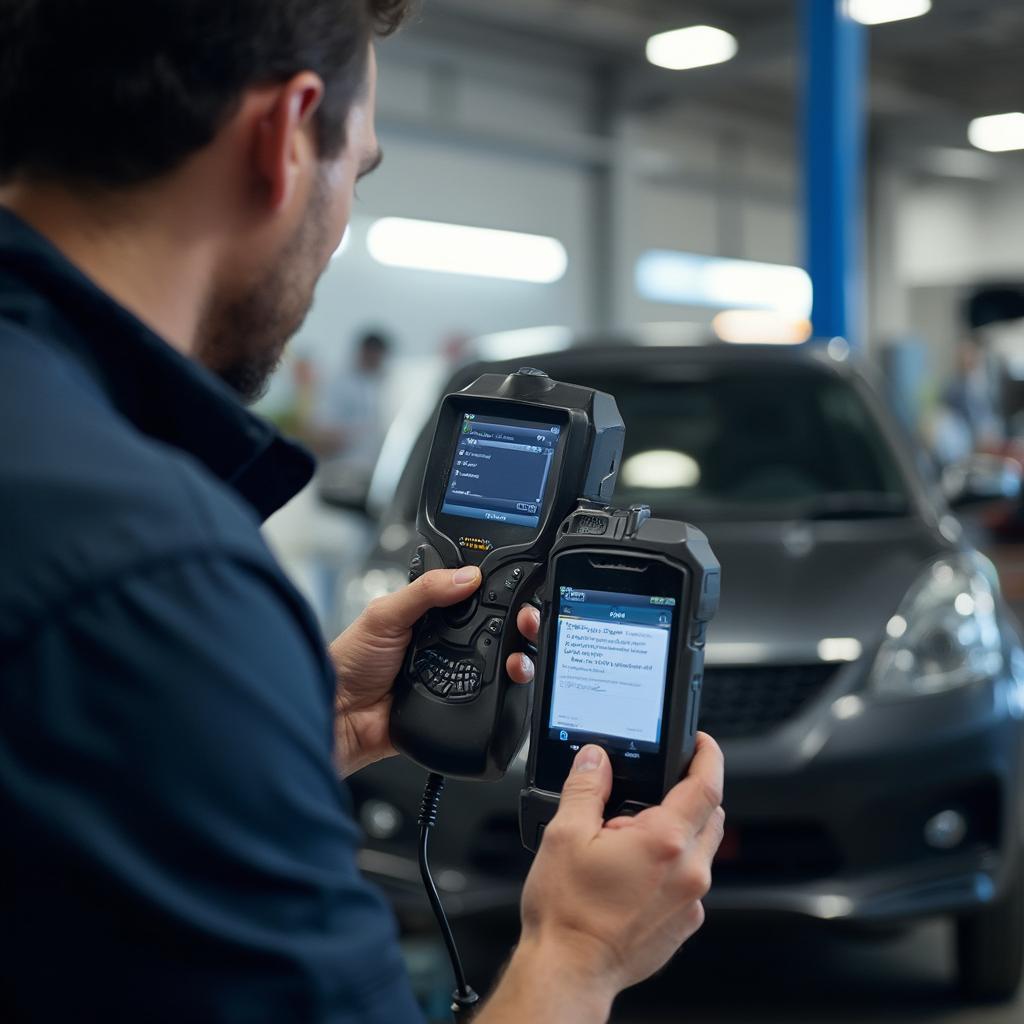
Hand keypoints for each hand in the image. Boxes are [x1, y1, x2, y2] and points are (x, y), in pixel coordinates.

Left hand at [329, 567, 540, 776]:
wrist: (340, 716)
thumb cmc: (349, 662)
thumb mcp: (385, 614)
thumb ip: (424, 591)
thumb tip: (467, 575)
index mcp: (431, 615)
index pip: (474, 598)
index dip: (500, 593)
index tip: (521, 589)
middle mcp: (446, 644)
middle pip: (497, 631)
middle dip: (521, 624)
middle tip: (528, 621)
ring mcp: (454, 674)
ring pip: (500, 664)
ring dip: (519, 658)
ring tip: (520, 656)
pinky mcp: (457, 705)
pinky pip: (490, 698)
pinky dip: (506, 691)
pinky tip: (511, 681)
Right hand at [490, 734, 723, 1018]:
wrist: (569, 971)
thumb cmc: (567, 912)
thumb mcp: (565, 834)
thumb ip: (585, 787)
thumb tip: (595, 759)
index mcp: (665, 841)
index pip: (706, 785)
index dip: (708, 756)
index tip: (703, 743)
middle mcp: (689, 871)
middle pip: (711, 815)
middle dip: (692, 793)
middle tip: (654, 789)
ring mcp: (690, 902)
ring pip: (702, 849)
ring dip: (681, 831)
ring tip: (632, 836)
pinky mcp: (683, 924)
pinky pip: (690, 882)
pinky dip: (673, 866)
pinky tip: (635, 873)